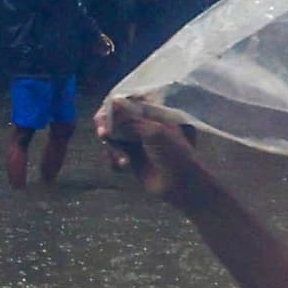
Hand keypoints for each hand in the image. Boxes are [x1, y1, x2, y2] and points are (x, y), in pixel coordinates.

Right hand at [95, 98, 213, 203]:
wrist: (182, 185)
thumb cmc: (174, 154)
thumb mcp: (153, 132)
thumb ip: (130, 119)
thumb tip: (113, 102)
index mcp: (152, 115)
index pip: (127, 104)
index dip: (113, 108)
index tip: (104, 115)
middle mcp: (143, 127)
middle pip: (115, 121)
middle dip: (107, 128)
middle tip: (104, 134)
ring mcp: (137, 144)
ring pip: (112, 140)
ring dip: (112, 149)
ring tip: (123, 161)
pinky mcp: (132, 160)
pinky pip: (113, 157)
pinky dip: (114, 161)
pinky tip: (122, 167)